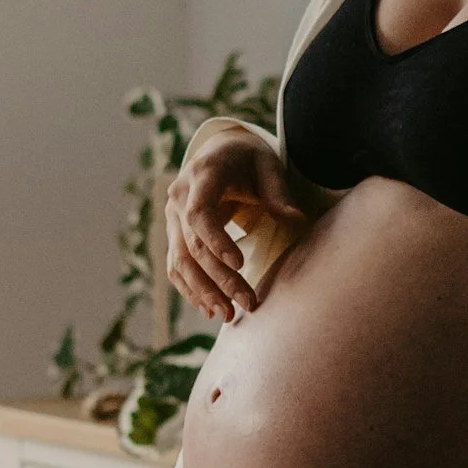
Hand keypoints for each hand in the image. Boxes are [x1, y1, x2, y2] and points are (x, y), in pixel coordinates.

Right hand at [165, 128, 302, 324]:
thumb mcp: (268, 165)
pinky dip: (191, 289)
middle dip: (219, 278)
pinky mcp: (174, 234)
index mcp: (202, 175)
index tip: (240, 264)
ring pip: (180, 261)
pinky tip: (210, 308)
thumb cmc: (248, 159)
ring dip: (203, 291)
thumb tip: (296, 220)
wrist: (219, 152)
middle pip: (193, 246)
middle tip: (248, 302)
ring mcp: (172, 217)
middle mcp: (179, 197)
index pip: (199, 213)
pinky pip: (177, 266)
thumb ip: (278, 193)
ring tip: (228, 315)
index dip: (216, 241)